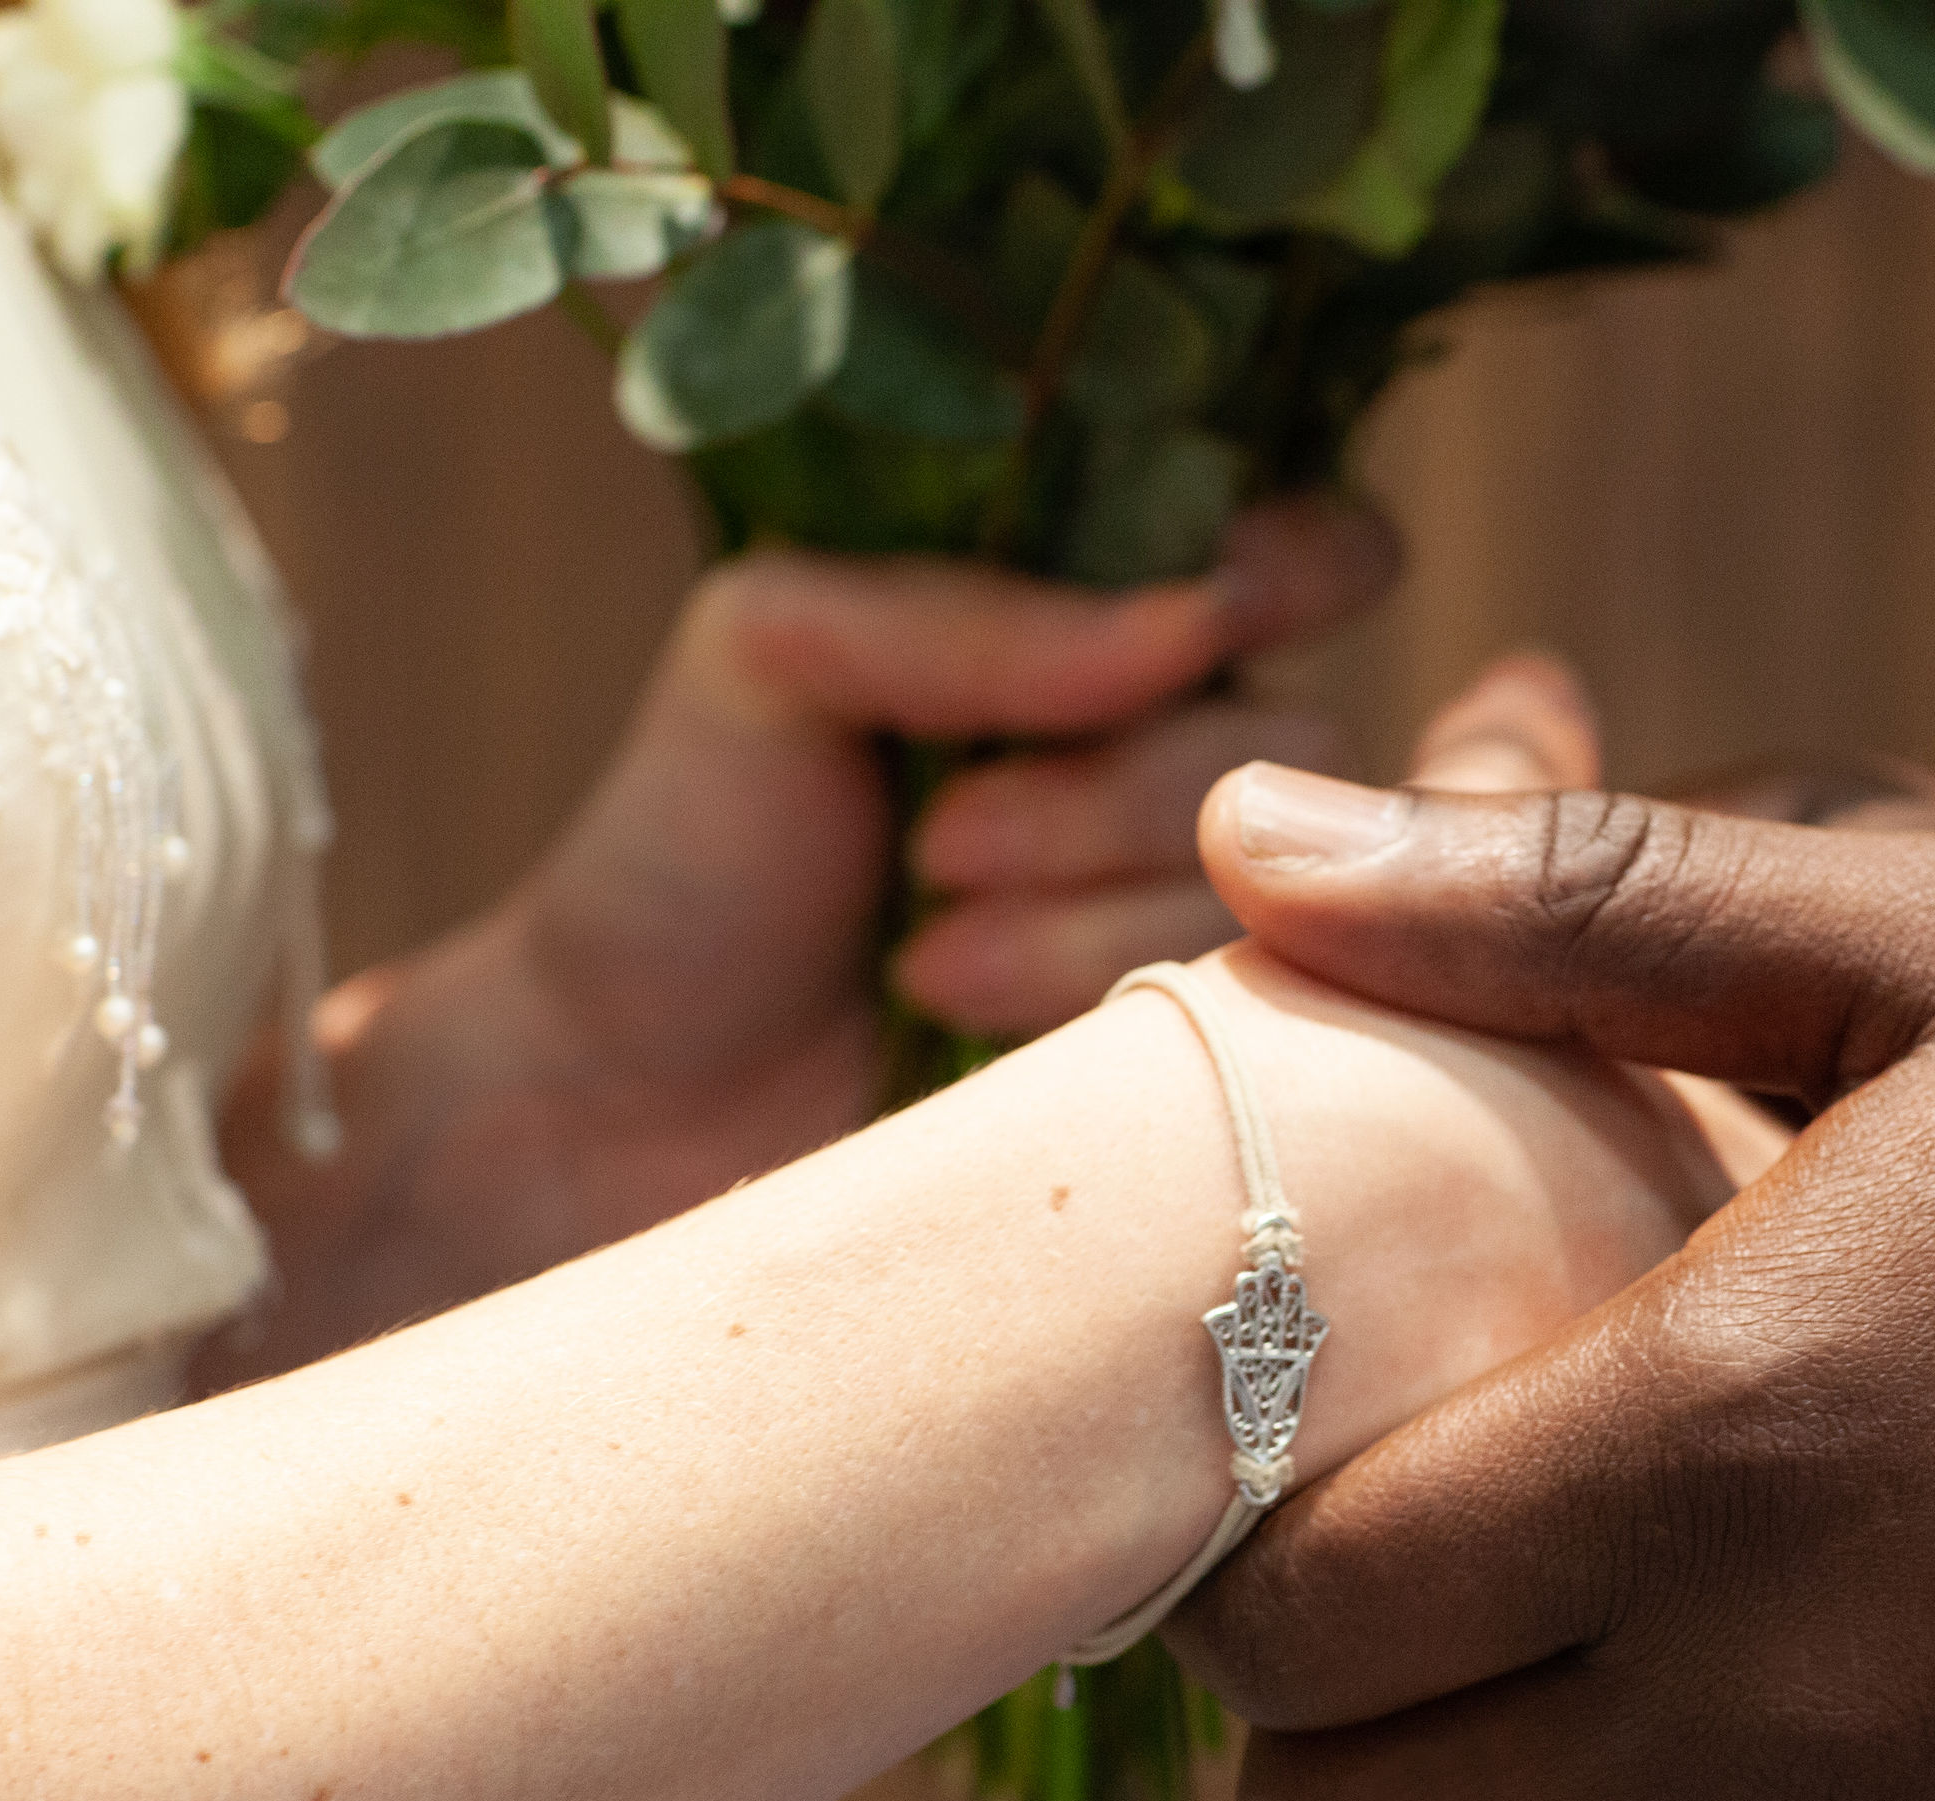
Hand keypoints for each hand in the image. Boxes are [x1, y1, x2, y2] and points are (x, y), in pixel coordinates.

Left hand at [208, 498, 1391, 1375]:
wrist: (614, 1109)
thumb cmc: (688, 861)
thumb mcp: (775, 653)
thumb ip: (970, 609)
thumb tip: (1195, 625)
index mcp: (1110, 633)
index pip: (1320, 556)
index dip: (1296, 567)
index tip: (1203, 613)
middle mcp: (1192, 779)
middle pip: (1302, 739)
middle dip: (1113, 789)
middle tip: (937, 838)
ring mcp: (1215, 939)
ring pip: (1278, 886)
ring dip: (1082, 910)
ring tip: (922, 954)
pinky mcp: (1205, 1083)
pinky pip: (1254, 1018)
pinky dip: (1087, 996)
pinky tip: (958, 1011)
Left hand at [1161, 665, 1934, 1800]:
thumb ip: (1566, 901)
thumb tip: (1244, 843)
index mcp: (1711, 1443)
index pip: (1295, 1604)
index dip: (1246, 1527)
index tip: (1307, 1433)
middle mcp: (1755, 1713)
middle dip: (1314, 1697)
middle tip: (1390, 1549)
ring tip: (1536, 1655)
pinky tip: (1713, 1732)